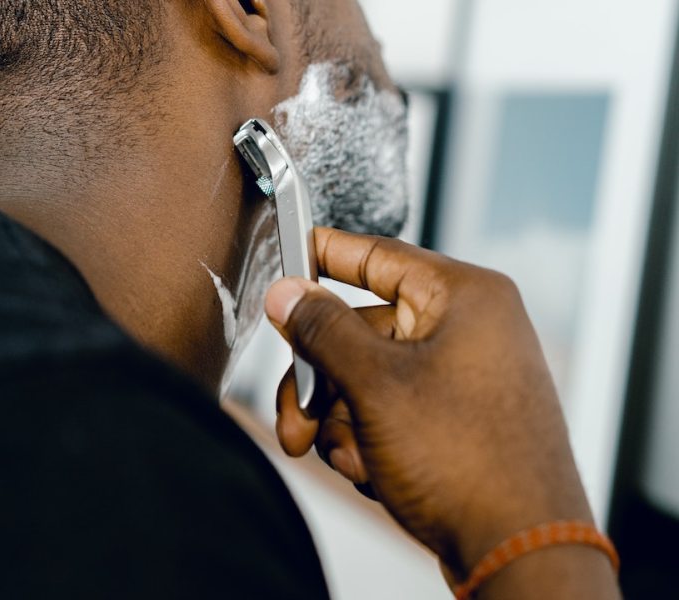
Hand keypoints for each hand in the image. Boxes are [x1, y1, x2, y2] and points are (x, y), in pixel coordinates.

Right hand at [264, 227, 596, 577]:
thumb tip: (287, 293)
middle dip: (319, 382)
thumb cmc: (470, 462)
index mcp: (463, 298)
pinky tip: (372, 471)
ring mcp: (462, 377)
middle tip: (296, 417)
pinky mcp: (455, 420)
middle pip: (359, 332)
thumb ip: (322, 330)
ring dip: (340, 421)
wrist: (518, 550)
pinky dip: (367, 440)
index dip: (325, 255)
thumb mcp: (375, 385)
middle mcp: (467, 330)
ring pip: (366, 379)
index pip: (378, 255)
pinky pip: (388, 411)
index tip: (288, 254)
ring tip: (347, 457)